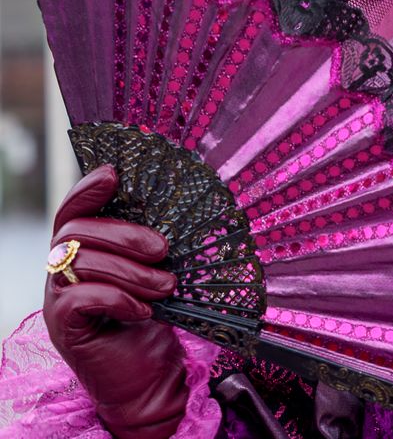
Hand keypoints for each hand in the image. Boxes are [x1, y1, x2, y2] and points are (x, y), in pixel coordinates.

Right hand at [43, 165, 189, 438]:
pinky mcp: (64, 328)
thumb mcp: (154, 269)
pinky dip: (117, 298)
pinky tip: (143, 310)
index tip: (113, 173)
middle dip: (125, 235)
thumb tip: (174, 204)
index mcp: (83, 251)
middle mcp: (63, 272)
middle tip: (163, 251)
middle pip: (77, 232)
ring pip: (83, 263)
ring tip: (167, 286)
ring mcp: (59, 300)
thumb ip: (148, 242)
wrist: (150, 378)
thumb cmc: (155, 317)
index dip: (87, 189)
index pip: (72, 211)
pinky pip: (80, 298)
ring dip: (132, 271)